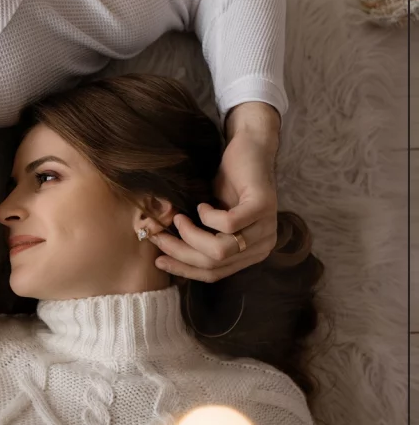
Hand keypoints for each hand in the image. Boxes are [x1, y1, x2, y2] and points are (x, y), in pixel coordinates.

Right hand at [151, 103, 279, 282]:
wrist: (248, 149)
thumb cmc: (226, 184)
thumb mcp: (208, 219)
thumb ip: (196, 241)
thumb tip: (163, 257)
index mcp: (251, 254)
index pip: (213, 274)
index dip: (183, 269)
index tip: (158, 260)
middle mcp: (263, 246)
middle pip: (214, 264)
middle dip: (180, 251)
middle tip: (160, 236)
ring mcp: (266, 227)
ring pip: (220, 250)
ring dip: (191, 235)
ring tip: (179, 218)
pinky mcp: (263, 206)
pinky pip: (228, 224)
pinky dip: (207, 216)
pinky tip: (202, 205)